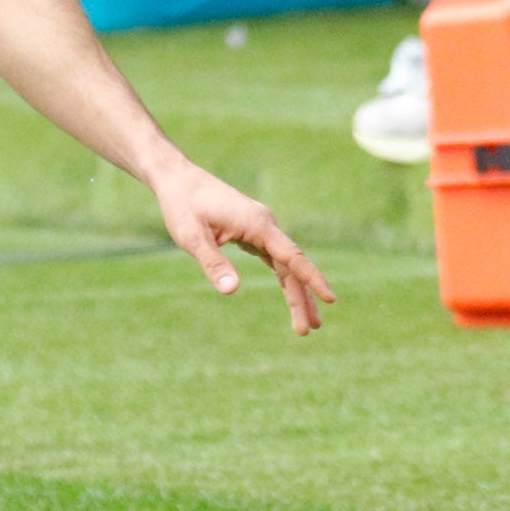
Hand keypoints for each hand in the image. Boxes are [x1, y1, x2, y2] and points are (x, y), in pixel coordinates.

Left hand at [152, 159, 333, 334]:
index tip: (330, 298)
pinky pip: (276, 259)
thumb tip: (231, 291)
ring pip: (286, 264)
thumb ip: (213, 263)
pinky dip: (285, 278)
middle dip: (302, 298)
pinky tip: (291, 293)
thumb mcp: (192, 238)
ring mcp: (262, 228)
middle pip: (292, 266)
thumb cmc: (183, 206)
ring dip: (296, 292)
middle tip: (309, 330)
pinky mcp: (254, 232)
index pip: (292, 256)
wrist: (179, 179)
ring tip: (306, 322)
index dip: (312, 279)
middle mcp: (266, 225)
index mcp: (258, 225)